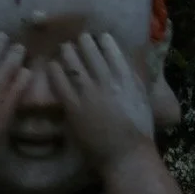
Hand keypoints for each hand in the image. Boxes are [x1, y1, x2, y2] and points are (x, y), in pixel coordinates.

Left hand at [46, 33, 155, 165]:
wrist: (127, 156)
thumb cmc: (140, 132)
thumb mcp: (142, 100)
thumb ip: (133, 81)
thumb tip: (127, 66)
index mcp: (127, 79)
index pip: (113, 50)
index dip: (103, 40)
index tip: (99, 36)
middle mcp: (108, 81)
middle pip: (91, 53)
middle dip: (83, 42)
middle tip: (78, 39)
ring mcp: (89, 93)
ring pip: (74, 64)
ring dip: (68, 52)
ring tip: (64, 47)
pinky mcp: (74, 107)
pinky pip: (61, 83)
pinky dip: (56, 71)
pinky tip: (52, 66)